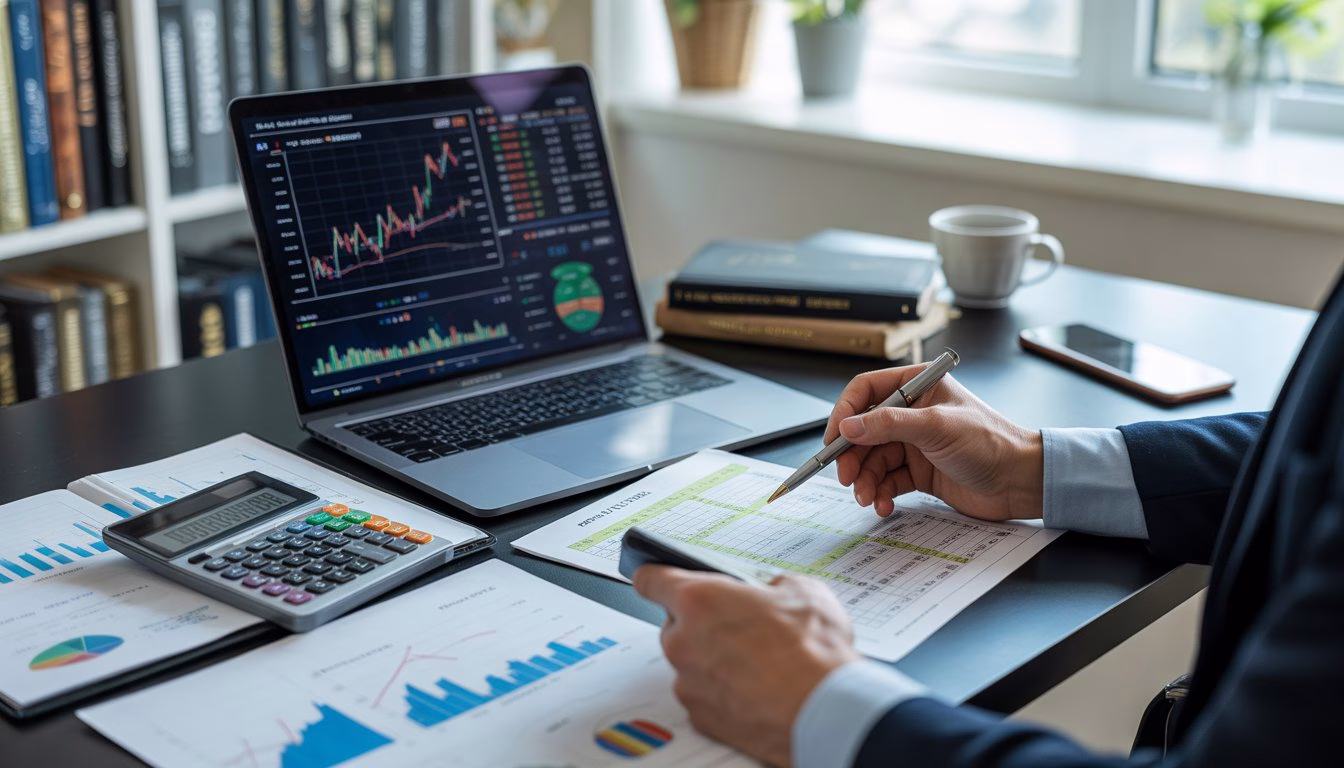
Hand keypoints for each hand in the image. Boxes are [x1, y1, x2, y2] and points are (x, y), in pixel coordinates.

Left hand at [633, 566, 860, 767]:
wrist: (822, 710)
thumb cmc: (811, 652)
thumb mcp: (803, 591)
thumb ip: (773, 585)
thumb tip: (774, 590)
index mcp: (698, 600)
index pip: (651, 579)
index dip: (655, 575)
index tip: (655, 577)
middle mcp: (682, 641)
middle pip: (675, 624)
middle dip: (701, 623)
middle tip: (740, 627)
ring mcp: (688, 682)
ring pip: (690, 662)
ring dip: (712, 659)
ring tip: (756, 662)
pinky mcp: (700, 716)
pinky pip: (703, 695)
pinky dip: (721, 692)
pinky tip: (754, 688)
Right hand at [825, 366, 1043, 520]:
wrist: (1021, 482)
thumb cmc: (992, 443)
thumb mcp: (936, 427)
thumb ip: (889, 425)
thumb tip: (849, 427)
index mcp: (917, 386)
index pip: (866, 391)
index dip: (845, 413)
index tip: (833, 439)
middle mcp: (912, 413)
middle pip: (864, 430)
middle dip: (852, 456)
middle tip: (846, 477)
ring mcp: (915, 443)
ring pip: (873, 459)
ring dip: (865, 479)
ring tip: (867, 497)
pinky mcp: (919, 471)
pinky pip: (887, 480)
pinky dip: (880, 493)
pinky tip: (883, 504)